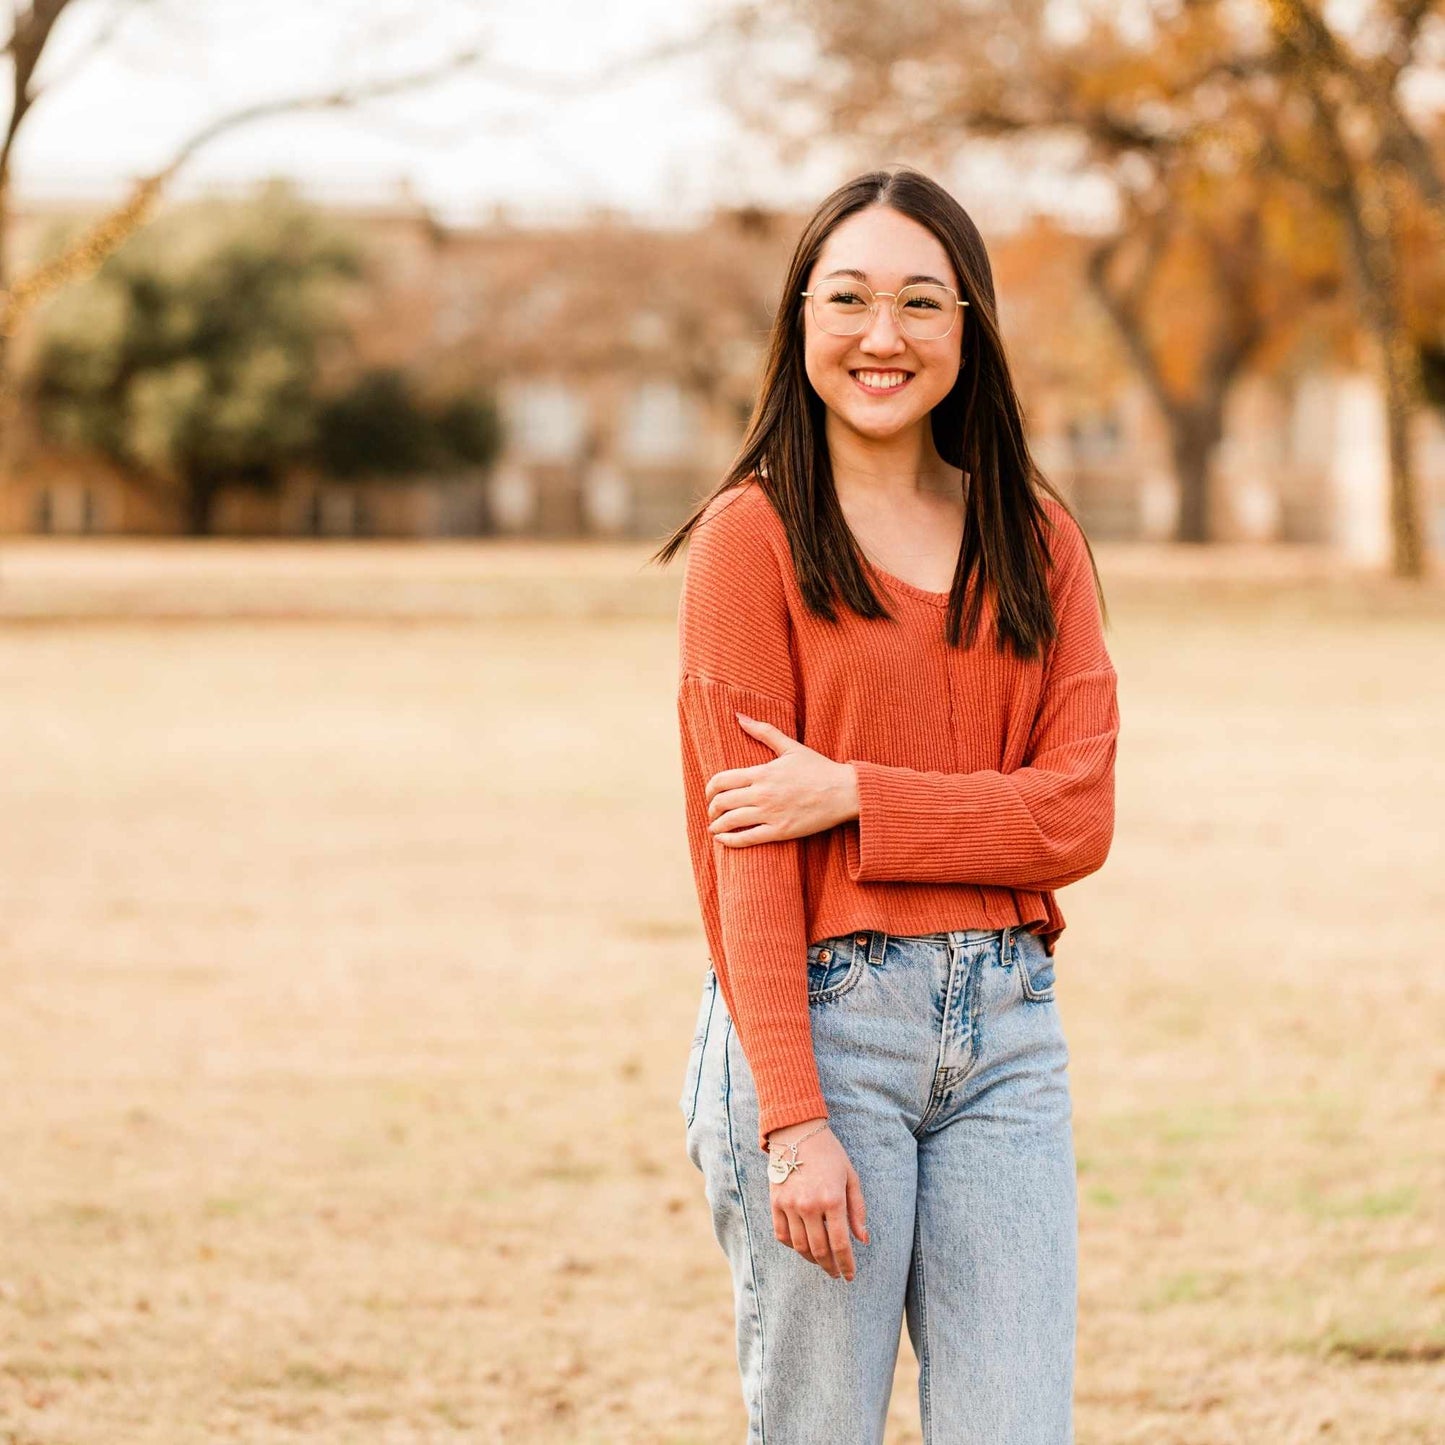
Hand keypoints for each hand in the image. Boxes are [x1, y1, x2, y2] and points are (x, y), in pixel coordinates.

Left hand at [705, 715, 860, 846]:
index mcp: (762, 773)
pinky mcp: (780, 832)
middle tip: (712, 812)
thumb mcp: (790, 747)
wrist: (844, 792)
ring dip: (716, 826)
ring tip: (715, 828)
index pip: (721, 780)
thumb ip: (763, 731)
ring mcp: (770, 814)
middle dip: (711, 809)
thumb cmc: (819, 768)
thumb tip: (738, 715)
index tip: (709, 794)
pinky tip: (724, 840)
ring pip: (730, 822)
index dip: (709, 789)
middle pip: (722, 802)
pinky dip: (730, 841)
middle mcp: (762, 794)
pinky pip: (747, 839)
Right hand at [765, 1121, 869, 1280]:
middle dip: (830, 1266)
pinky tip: (802, 1247)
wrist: (797, 1132)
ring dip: (812, 1260)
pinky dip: (792, 1246)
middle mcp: (810, 1206)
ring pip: (800, 1246)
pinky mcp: (775, 1202)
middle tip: (836, 1274)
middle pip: (820, 1250)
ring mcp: (790, 1205)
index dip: (846, 1264)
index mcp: (832, 1199)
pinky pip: (782, 1235)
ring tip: (822, 1262)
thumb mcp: (851, 1177)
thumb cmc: (830, 1154)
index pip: (840, 1244)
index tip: (849, 1276)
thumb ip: (858, 1210)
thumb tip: (862, 1240)